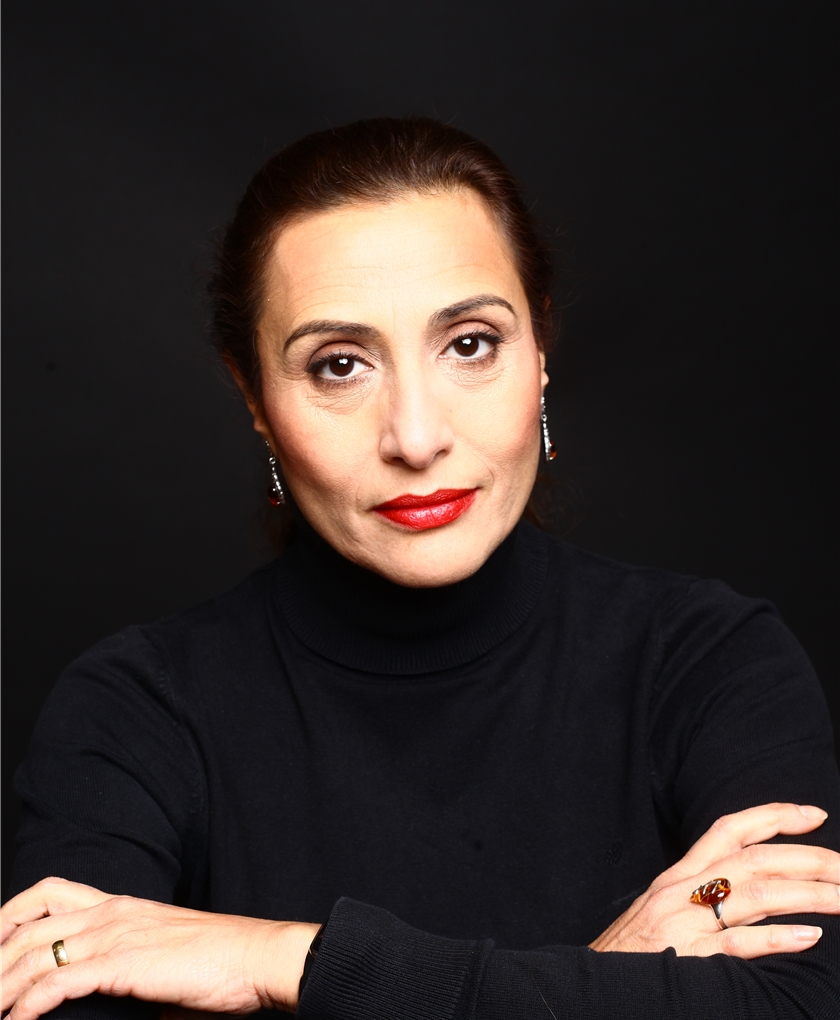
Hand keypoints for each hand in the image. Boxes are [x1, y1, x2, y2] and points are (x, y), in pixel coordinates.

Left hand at [0, 877, 319, 1019]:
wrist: (258, 957)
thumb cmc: (220, 962)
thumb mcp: (163, 957)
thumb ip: (128, 973)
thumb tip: (110, 1004)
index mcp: (120, 904)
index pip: (48, 893)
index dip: (9, 916)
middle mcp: (112, 911)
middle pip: (28, 923)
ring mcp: (117, 935)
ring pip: (35, 954)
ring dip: (2, 987)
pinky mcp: (125, 964)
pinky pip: (59, 982)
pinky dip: (29, 1005)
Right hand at [590, 802, 839, 956]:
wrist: (589, 986)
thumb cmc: (629, 955)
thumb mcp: (660, 912)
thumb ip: (698, 896)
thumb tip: (752, 891)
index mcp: (676, 876)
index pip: (729, 830)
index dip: (773, 817)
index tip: (814, 814)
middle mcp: (681, 889)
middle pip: (752, 859)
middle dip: (807, 858)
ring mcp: (684, 921)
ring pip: (754, 893)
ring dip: (806, 894)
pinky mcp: (688, 958)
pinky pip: (738, 942)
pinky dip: (776, 937)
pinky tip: (809, 936)